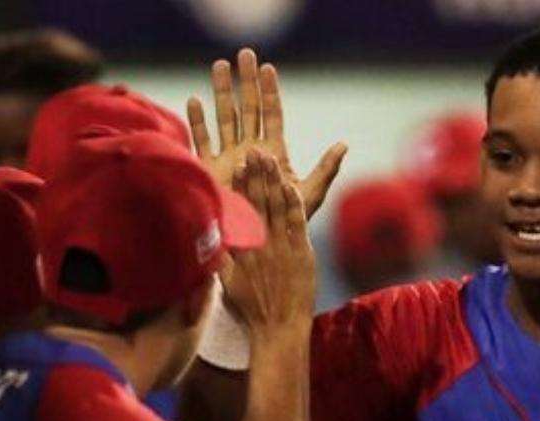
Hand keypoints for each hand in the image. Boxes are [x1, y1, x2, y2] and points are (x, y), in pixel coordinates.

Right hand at [187, 48, 347, 219]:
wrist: (256, 247)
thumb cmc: (284, 225)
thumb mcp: (309, 194)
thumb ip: (326, 169)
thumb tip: (345, 144)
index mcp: (273, 152)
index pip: (272, 114)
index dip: (270, 91)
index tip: (267, 68)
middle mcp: (249, 151)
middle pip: (248, 108)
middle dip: (245, 82)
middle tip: (243, 54)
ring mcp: (228, 159)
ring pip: (225, 118)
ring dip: (222, 92)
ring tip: (219, 66)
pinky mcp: (210, 172)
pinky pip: (203, 142)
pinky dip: (198, 122)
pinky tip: (195, 100)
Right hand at [218, 148, 316, 334]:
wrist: (278, 327)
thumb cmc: (251, 309)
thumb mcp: (227, 284)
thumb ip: (220, 260)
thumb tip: (208, 240)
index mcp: (243, 250)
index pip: (241, 211)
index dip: (242, 187)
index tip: (239, 166)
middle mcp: (261, 244)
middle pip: (259, 202)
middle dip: (258, 174)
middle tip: (256, 151)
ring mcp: (282, 247)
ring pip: (278, 207)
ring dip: (275, 182)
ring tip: (271, 160)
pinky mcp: (301, 253)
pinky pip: (297, 223)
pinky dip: (294, 204)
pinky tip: (291, 186)